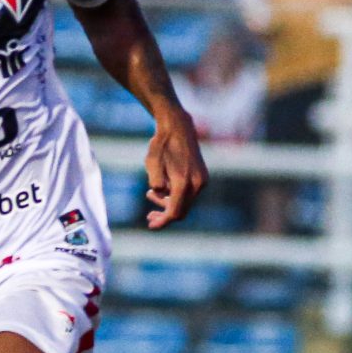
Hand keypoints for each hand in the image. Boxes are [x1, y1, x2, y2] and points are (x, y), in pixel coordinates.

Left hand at [142, 111, 205, 228]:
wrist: (177, 127)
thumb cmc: (161, 144)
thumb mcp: (152, 162)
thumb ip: (156, 181)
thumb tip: (161, 193)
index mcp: (184, 182)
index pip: (174, 212)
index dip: (162, 222)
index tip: (151, 225)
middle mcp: (197, 184)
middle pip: (182, 211)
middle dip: (165, 215)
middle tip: (149, 215)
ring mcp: (202, 180)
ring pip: (186, 203)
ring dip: (169, 203)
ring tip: (150, 194)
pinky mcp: (202, 176)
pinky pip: (189, 194)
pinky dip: (176, 196)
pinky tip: (163, 188)